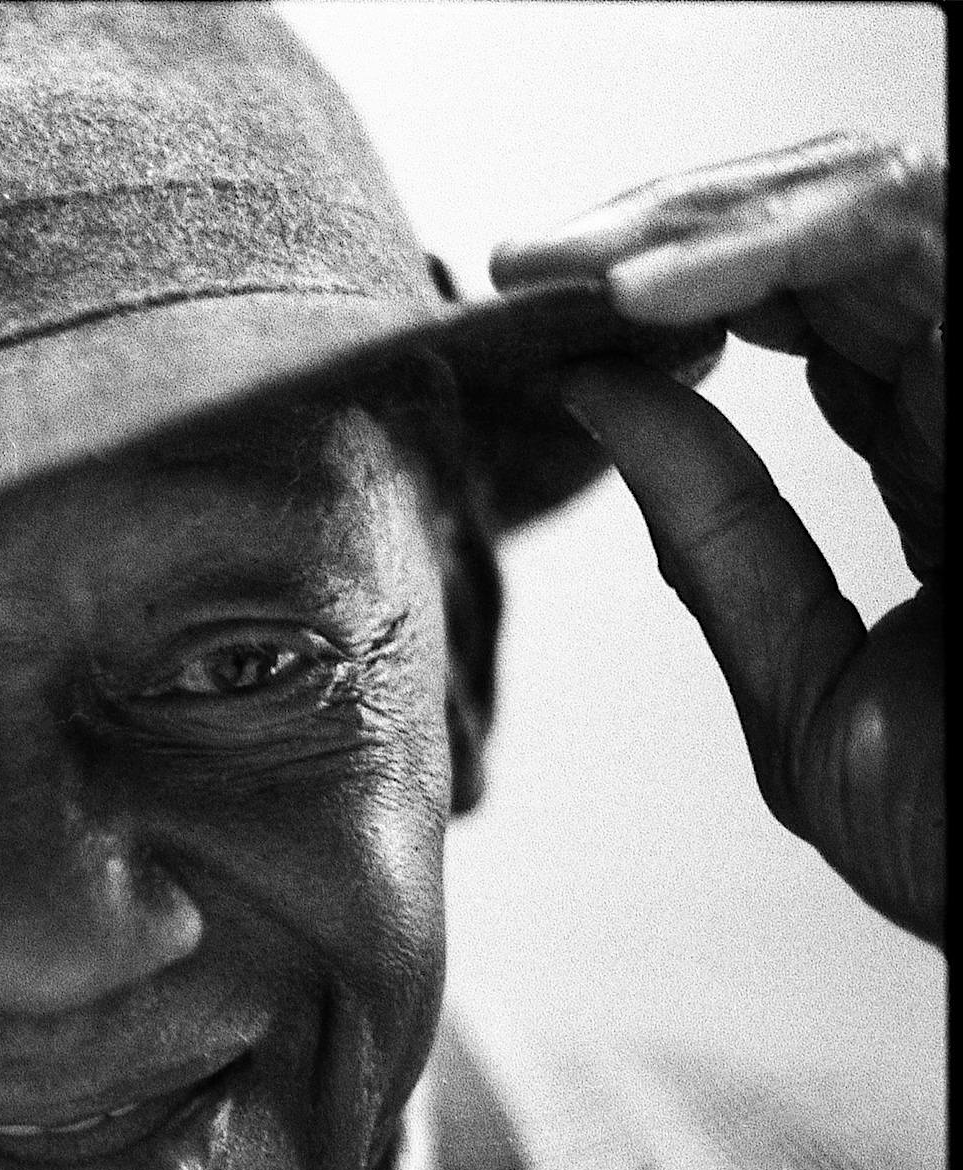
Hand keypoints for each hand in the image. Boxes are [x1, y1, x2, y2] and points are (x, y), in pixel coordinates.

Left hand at [492, 133, 944, 946]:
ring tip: (563, 268)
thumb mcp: (806, 685)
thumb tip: (598, 395)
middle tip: (526, 262)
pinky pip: (912, 233)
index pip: (804, 305)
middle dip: (660, 227)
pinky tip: (643, 294)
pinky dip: (772, 243)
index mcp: (941, 452)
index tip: (535, 309)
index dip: (670, 284)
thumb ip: (719, 540)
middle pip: (826, 229)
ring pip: (867, 205)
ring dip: (693, 220)